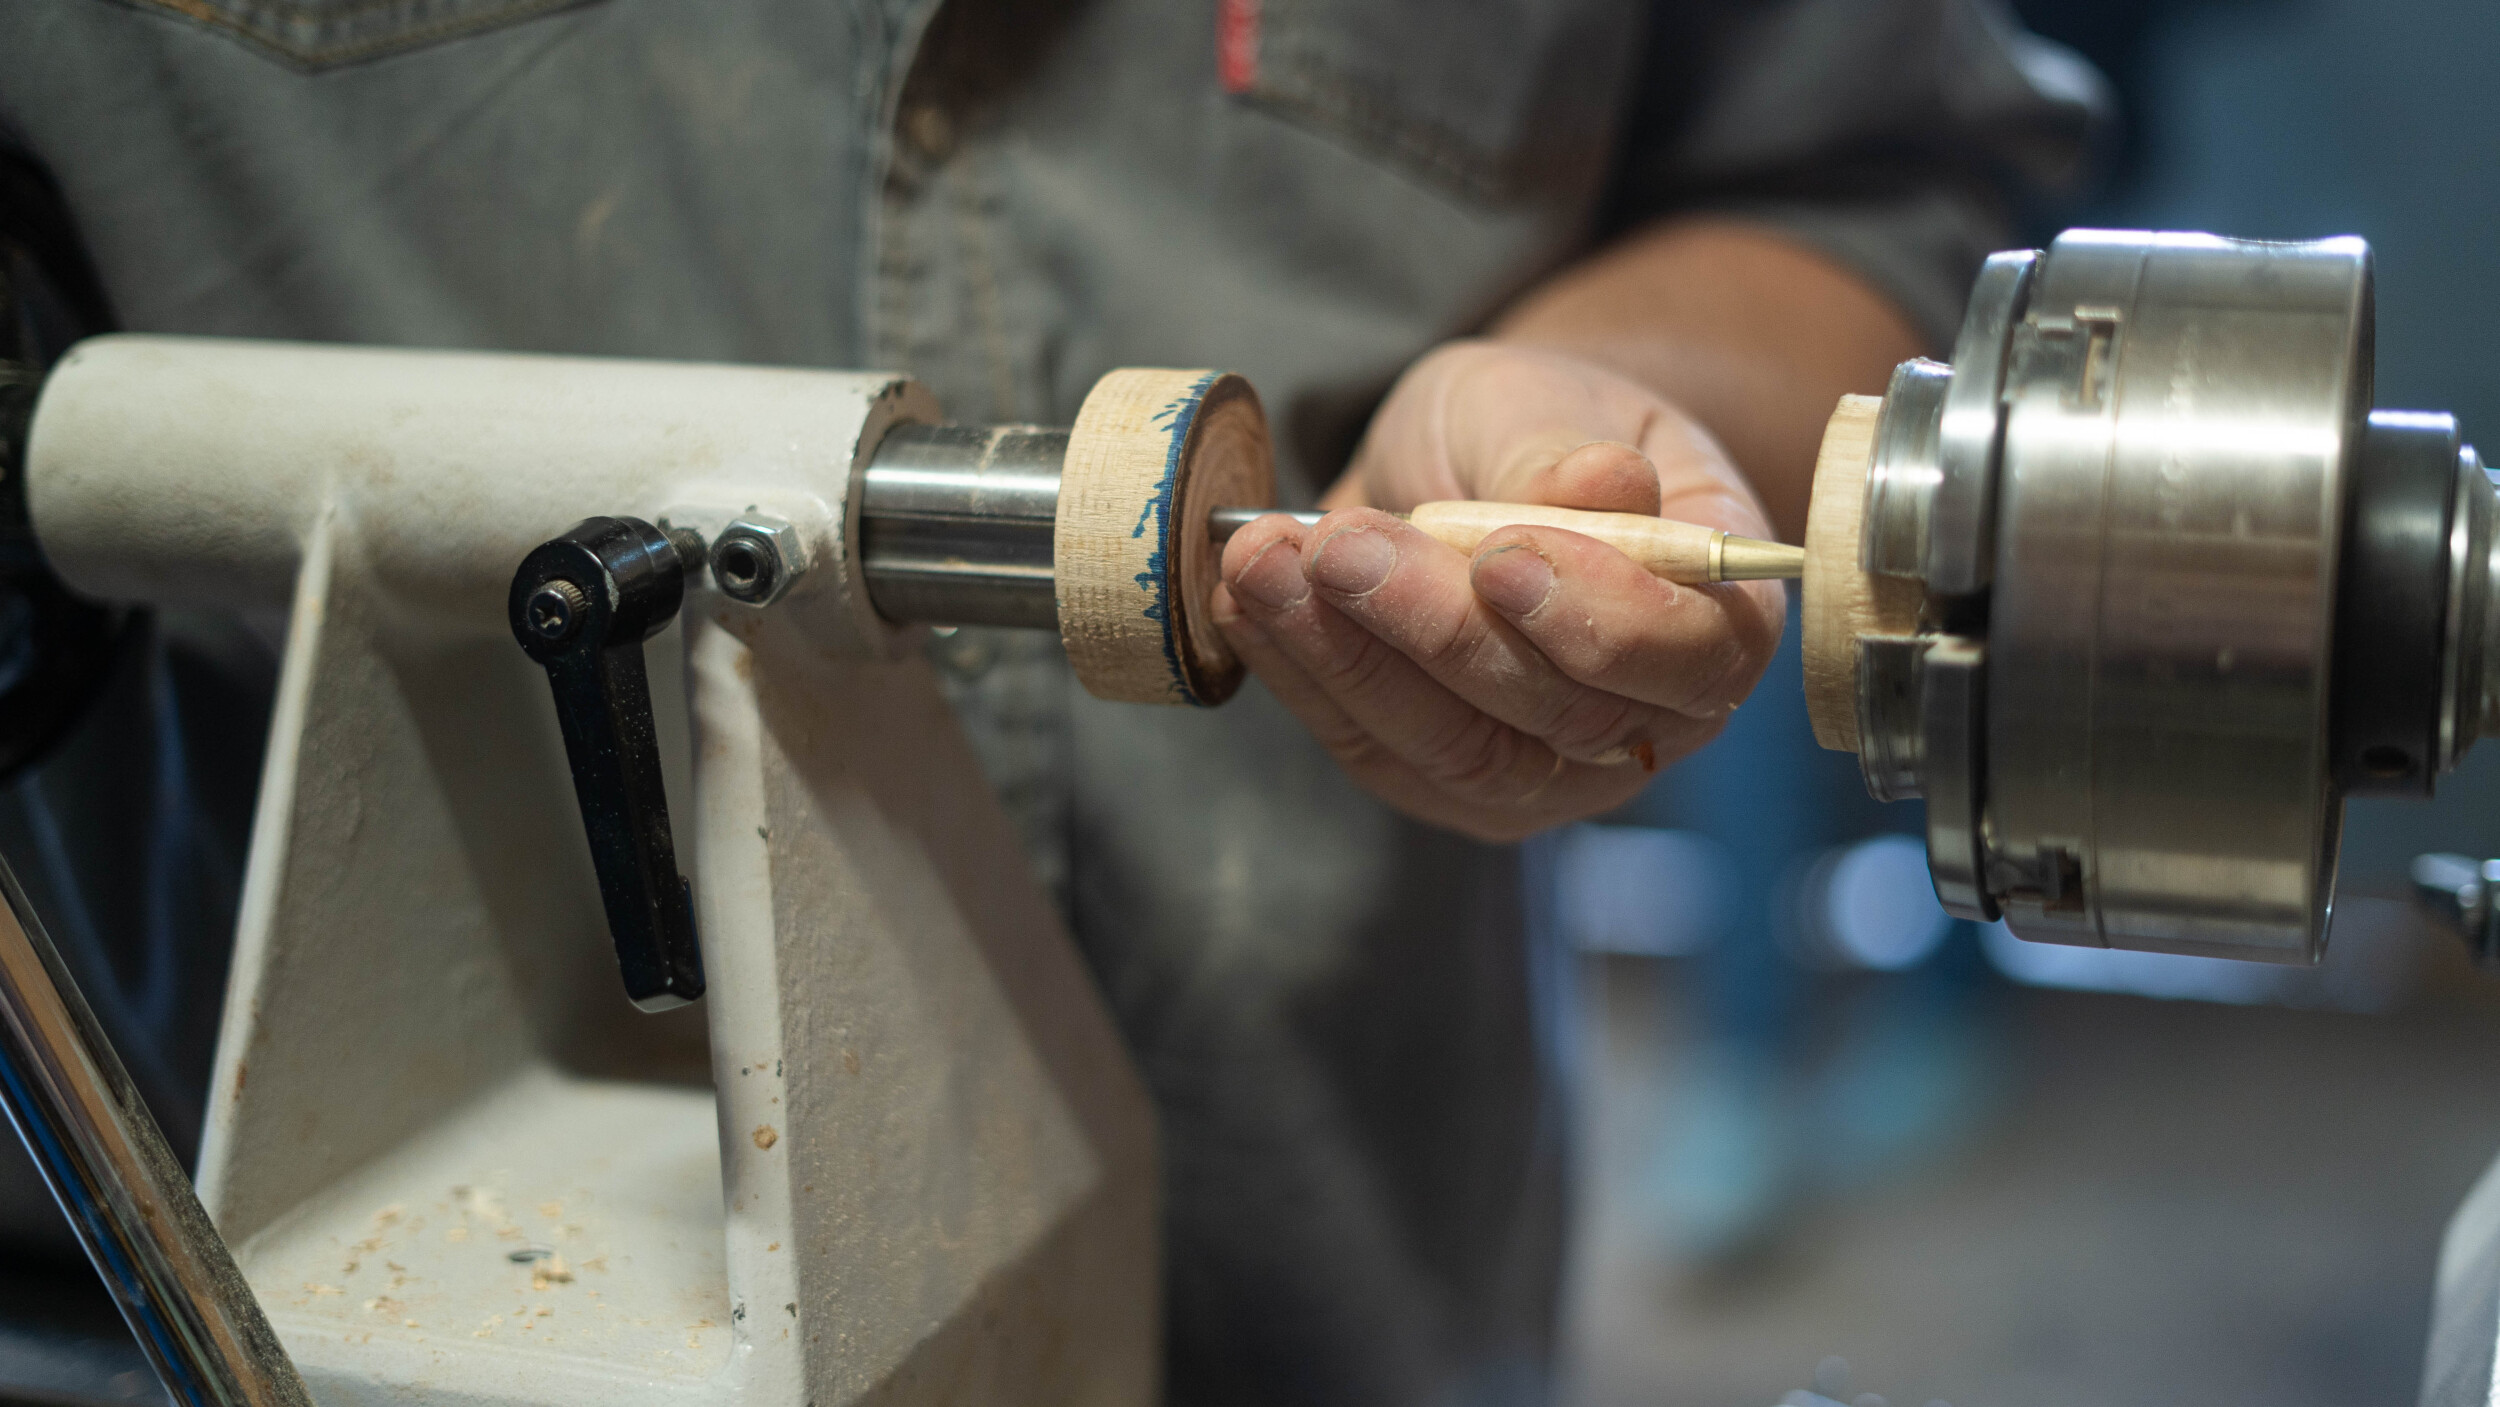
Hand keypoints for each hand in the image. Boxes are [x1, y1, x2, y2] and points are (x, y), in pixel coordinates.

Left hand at [1210, 340, 1784, 841]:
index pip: (1693, 659)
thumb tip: (1601, 485)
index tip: (1504, 554)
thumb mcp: (1548, 399)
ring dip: (1348, 656)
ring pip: (1456, 749)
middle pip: (1559, 716)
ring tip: (1267, 561)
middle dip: (1438, 629)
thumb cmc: (1535, 428)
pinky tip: (1249, 597)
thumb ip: (1563, 447)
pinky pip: (1373, 749)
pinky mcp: (1443, 782)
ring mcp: (1545, 772)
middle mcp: (1647, 717)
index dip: (1602, 619)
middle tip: (1343, 545)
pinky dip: (1301, 672)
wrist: (1466, 466)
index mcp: (1721, 616)